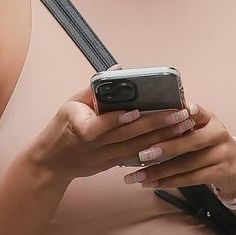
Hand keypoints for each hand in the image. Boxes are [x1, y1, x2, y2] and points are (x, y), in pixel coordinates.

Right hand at [33, 87, 197, 184]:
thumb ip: (96, 88)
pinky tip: (174, 142)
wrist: (51, 163)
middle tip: (180, 114)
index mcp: (81, 127)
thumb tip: (120, 70)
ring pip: (138, 148)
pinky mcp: (112, 164)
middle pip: (130, 136)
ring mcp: (105, 157)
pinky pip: (137, 157)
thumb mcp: (72, 104)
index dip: (120, 119)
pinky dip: (156, 149)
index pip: (103, 123)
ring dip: (163, 137)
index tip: (137, 111)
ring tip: (184, 126)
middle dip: (157, 124)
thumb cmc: (62, 128)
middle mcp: (96, 145)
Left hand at [121, 103, 235, 194]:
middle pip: (191, 142)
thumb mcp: (201, 128)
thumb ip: (180, 123)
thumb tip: (147, 120)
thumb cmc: (208, 144)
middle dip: (165, 148)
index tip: (170, 114)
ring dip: (160, 171)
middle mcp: (218, 134)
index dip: (186, 113)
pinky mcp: (220, 172)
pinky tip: (153, 184)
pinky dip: (170, 182)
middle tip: (142, 154)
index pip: (197, 113)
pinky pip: (191, 179)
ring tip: (139, 176)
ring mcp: (221, 154)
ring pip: (188, 164)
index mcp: (210, 118)